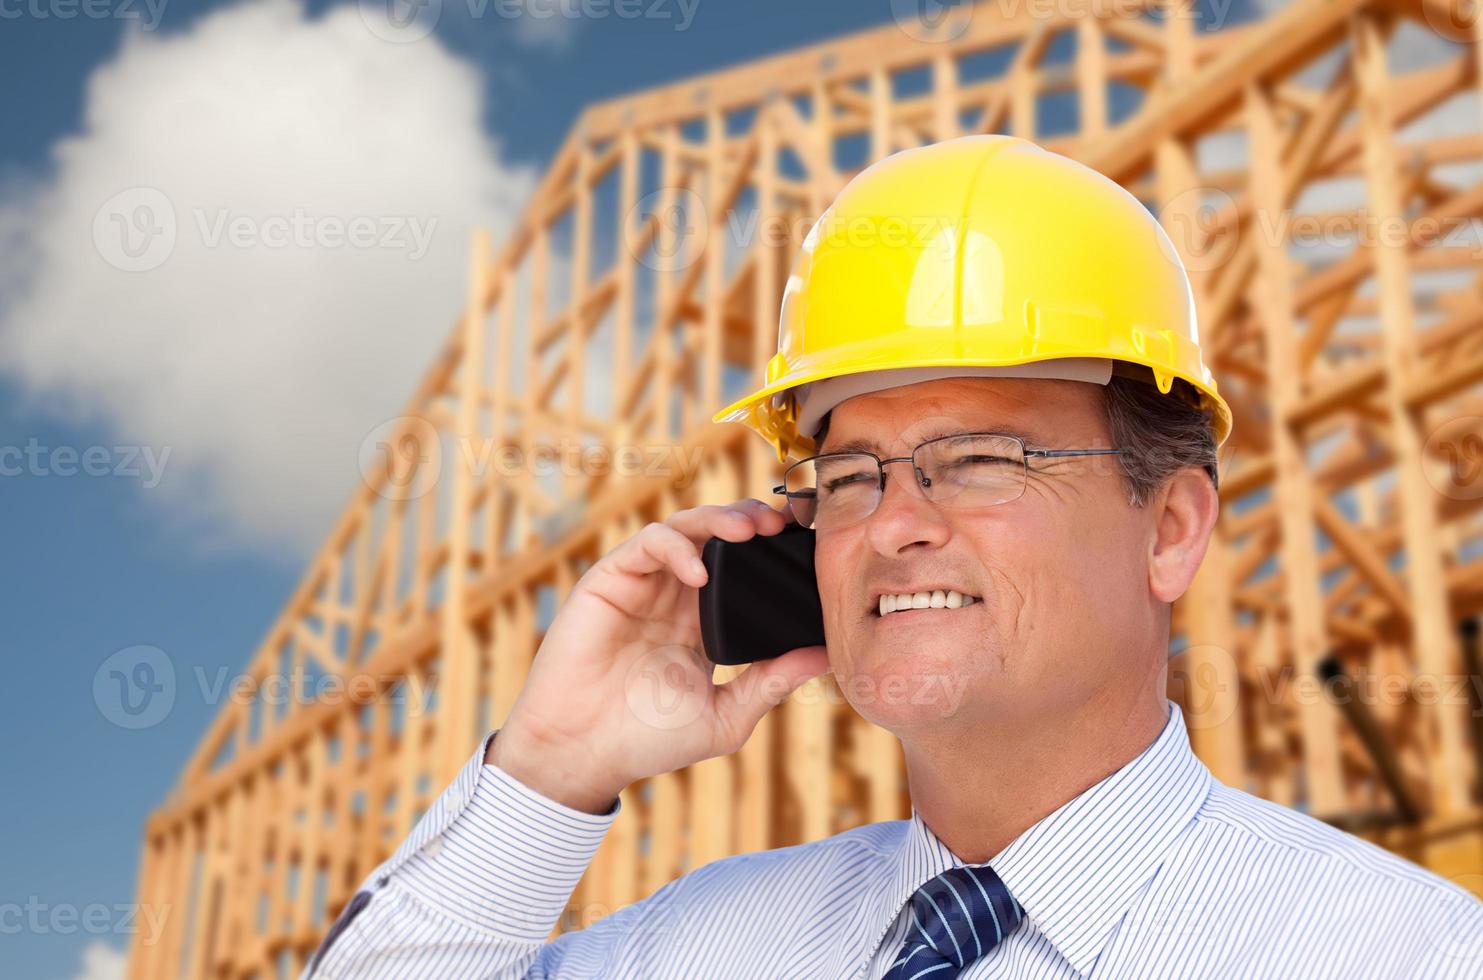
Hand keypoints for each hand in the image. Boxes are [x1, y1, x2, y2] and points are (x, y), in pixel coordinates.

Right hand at [486, 499, 830, 813]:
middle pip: (717, 536)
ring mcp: (642, 584)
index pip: (742, 568)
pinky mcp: (609, 580)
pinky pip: (646, 544)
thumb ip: (772, 682)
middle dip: (751, 520)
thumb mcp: (725, 715)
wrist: (584, 753)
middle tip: (783, 524)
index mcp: (703, 622)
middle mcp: (674, 595)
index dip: (771, 550)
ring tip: (749, 530)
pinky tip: (698, 572)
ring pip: (684, 528)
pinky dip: (676, 547)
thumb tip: (827, 657)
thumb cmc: (647, 741)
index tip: (807, 544)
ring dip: (718, 520)